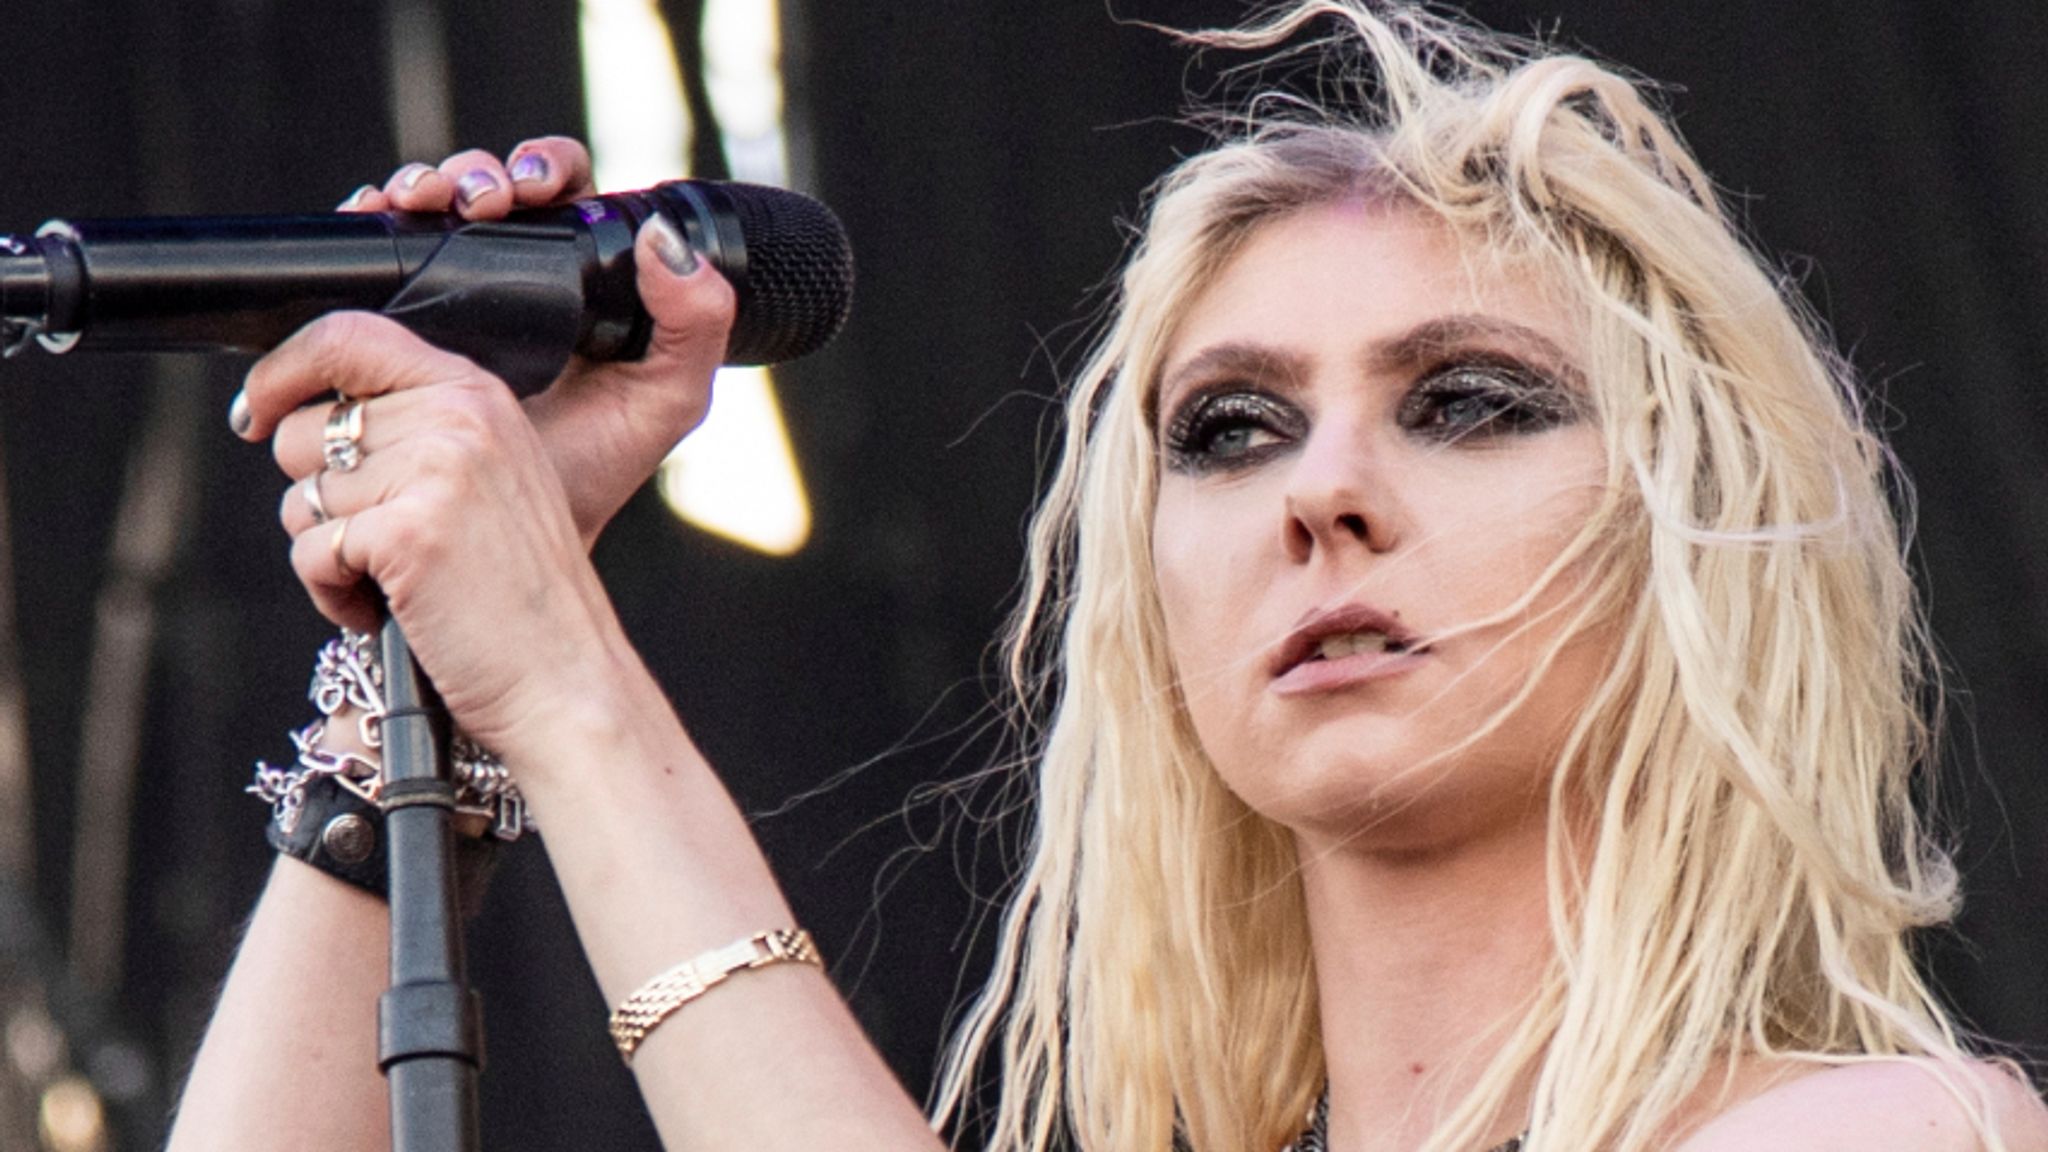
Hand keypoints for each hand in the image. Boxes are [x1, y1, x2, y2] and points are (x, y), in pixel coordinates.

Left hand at [232, 139, 734, 751]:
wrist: (567, 678)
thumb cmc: (522, 599)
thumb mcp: (488, 482)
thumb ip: (420, 431)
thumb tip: (296, 417)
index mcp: (478, 394)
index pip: (350, 337)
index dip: (282, 371)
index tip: (255, 411)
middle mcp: (460, 416)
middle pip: (303, 431)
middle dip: (318, 498)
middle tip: (379, 543)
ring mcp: (438, 470)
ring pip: (301, 498)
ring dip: (328, 552)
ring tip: (394, 582)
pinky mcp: (409, 531)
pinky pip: (312, 552)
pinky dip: (333, 595)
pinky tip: (387, 610)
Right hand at [332, 137, 732, 546]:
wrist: (509, 528)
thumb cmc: (594, 467)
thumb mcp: (666, 397)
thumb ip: (697, 323)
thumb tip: (665, 240)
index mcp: (576, 274)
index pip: (559, 188)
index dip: (545, 166)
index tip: (537, 186)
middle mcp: (510, 274)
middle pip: (483, 186)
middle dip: (473, 173)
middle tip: (477, 199)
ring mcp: (448, 294)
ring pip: (424, 208)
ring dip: (417, 185)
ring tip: (420, 202)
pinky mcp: (392, 322)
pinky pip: (371, 255)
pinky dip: (366, 226)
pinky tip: (374, 224)